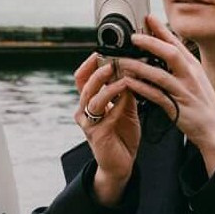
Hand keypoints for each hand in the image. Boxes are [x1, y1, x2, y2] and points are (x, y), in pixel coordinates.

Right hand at [72, 53, 140, 204]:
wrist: (121, 164)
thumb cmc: (122, 135)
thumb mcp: (126, 107)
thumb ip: (125, 90)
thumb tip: (132, 68)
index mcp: (89, 102)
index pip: (82, 77)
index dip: (90, 63)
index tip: (103, 49)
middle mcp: (84, 111)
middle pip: (83, 84)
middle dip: (97, 70)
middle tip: (111, 59)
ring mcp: (88, 123)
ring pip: (92, 97)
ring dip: (106, 84)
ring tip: (119, 74)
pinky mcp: (97, 134)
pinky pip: (106, 114)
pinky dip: (116, 102)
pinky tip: (127, 94)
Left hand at [116, 15, 214, 169]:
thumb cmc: (203, 103)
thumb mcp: (196, 78)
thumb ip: (181, 64)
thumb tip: (165, 49)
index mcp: (193, 66)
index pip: (176, 43)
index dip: (162, 30)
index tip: (148, 17)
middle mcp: (190, 76)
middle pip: (170, 53)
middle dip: (151, 43)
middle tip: (133, 37)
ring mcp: (184, 91)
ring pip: (160, 74)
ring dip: (139, 67)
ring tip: (123, 61)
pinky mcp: (177, 107)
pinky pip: (156, 95)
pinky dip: (142, 88)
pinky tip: (129, 83)